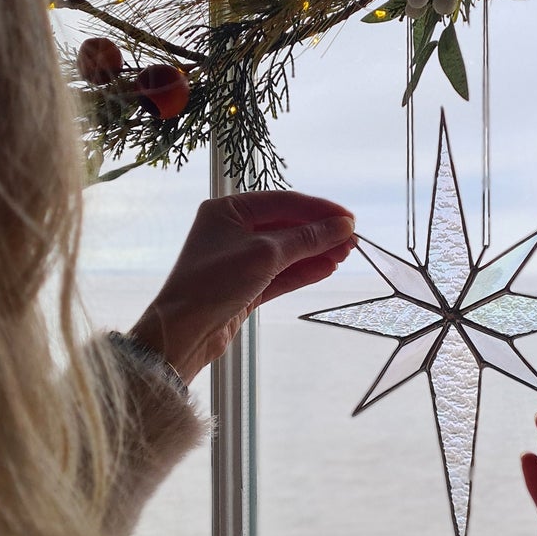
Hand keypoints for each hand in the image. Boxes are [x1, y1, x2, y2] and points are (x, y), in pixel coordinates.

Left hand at [127, 191, 355, 382]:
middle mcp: (232, 230)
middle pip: (286, 226)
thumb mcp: (265, 254)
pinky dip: (303, 271)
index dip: (319, 210)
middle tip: (352, 241)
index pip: (284, 202)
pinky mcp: (244, 286)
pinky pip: (280, 273)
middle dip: (319, 233)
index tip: (350, 220)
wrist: (184, 333)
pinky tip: (327, 269)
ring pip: (286, 251)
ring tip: (345, 255)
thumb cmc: (215, 282)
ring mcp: (238, 259)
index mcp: (228, 210)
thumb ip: (307, 238)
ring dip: (315, 252)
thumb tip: (343, 226)